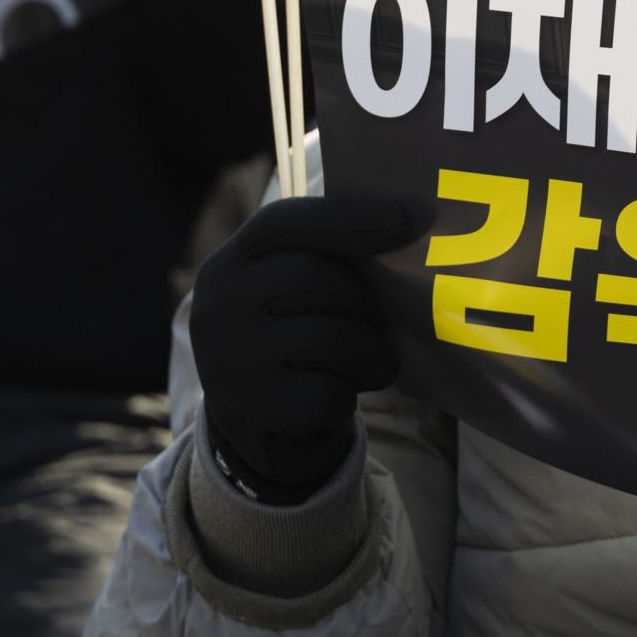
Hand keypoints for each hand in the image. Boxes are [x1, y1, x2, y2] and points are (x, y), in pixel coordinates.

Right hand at [190, 197, 418, 503]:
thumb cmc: (296, 337)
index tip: (418, 212)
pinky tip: (343, 393)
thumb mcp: (294, 288)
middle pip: (314, 279)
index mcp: (230, 264)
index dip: (352, 215)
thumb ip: (329, 254)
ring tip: (375, 362)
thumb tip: (416, 215)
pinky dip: (350, 393)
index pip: (285, 223)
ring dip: (370, 351)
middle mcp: (218, 308)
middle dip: (364, 301)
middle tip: (380, 322)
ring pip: (330, 338)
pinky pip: (329, 391)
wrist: (260, 424)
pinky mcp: (256, 412)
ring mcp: (231, 363)